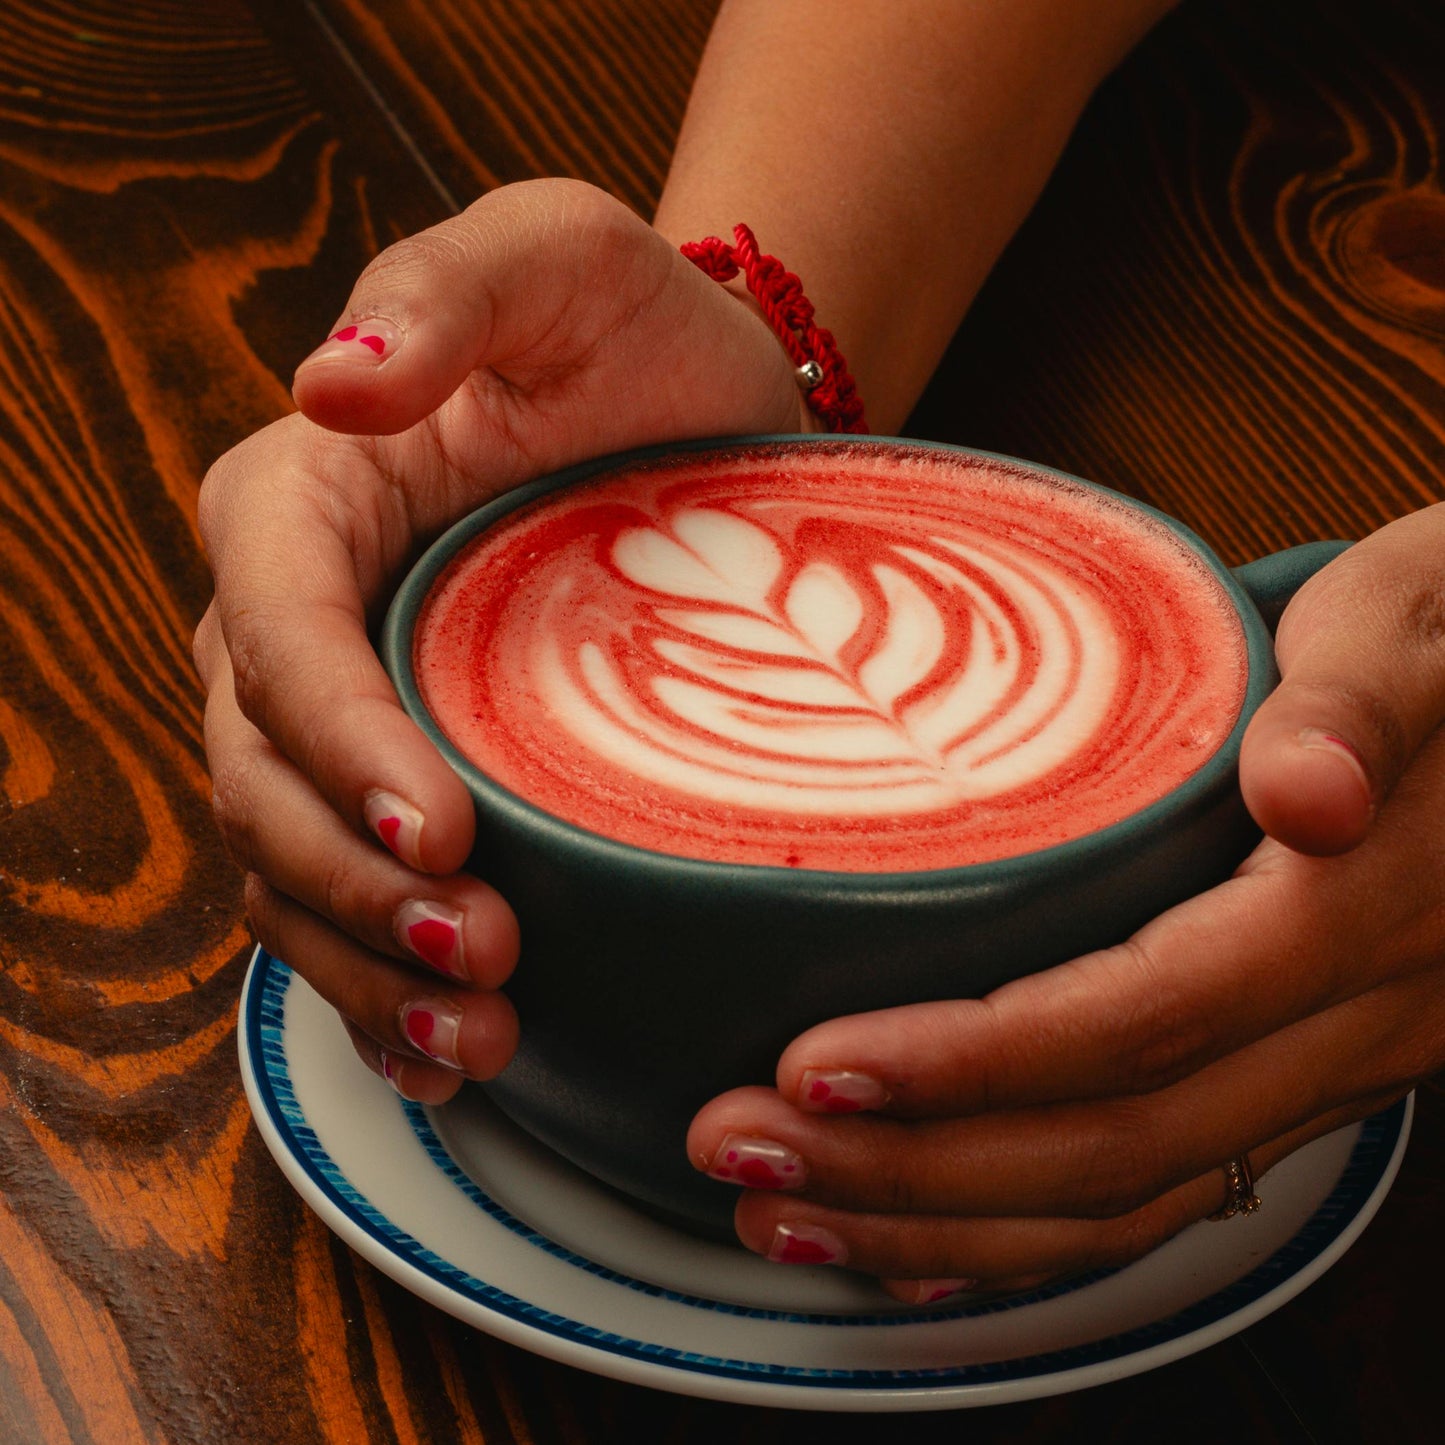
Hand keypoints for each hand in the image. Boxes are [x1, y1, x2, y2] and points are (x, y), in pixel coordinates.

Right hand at [195, 179, 810, 1101]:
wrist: (708, 416)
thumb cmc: (634, 330)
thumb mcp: (559, 257)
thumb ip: (446, 292)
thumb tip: (328, 382)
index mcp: (306, 500)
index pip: (279, 631)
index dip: (338, 742)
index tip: (437, 827)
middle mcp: (297, 620)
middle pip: (264, 774)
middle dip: (352, 882)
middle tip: (479, 946)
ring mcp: (348, 718)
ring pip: (292, 867)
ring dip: (366, 964)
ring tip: (475, 1031)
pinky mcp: (412, 782)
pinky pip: (354, 902)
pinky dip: (387, 988)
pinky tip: (450, 1049)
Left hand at [688, 504, 1444, 1298]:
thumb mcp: (1415, 622)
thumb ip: (1357, 705)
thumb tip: (1303, 790)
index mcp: (1349, 911)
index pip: (1143, 1018)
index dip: (975, 1063)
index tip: (815, 1068)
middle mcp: (1344, 1021)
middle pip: (1112, 1143)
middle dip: (911, 1171)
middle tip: (739, 1152)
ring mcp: (1331, 1066)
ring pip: (1136, 1196)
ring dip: (948, 1229)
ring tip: (787, 1219)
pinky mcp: (1307, 1073)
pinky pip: (1177, 1191)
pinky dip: (1041, 1242)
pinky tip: (930, 1254)